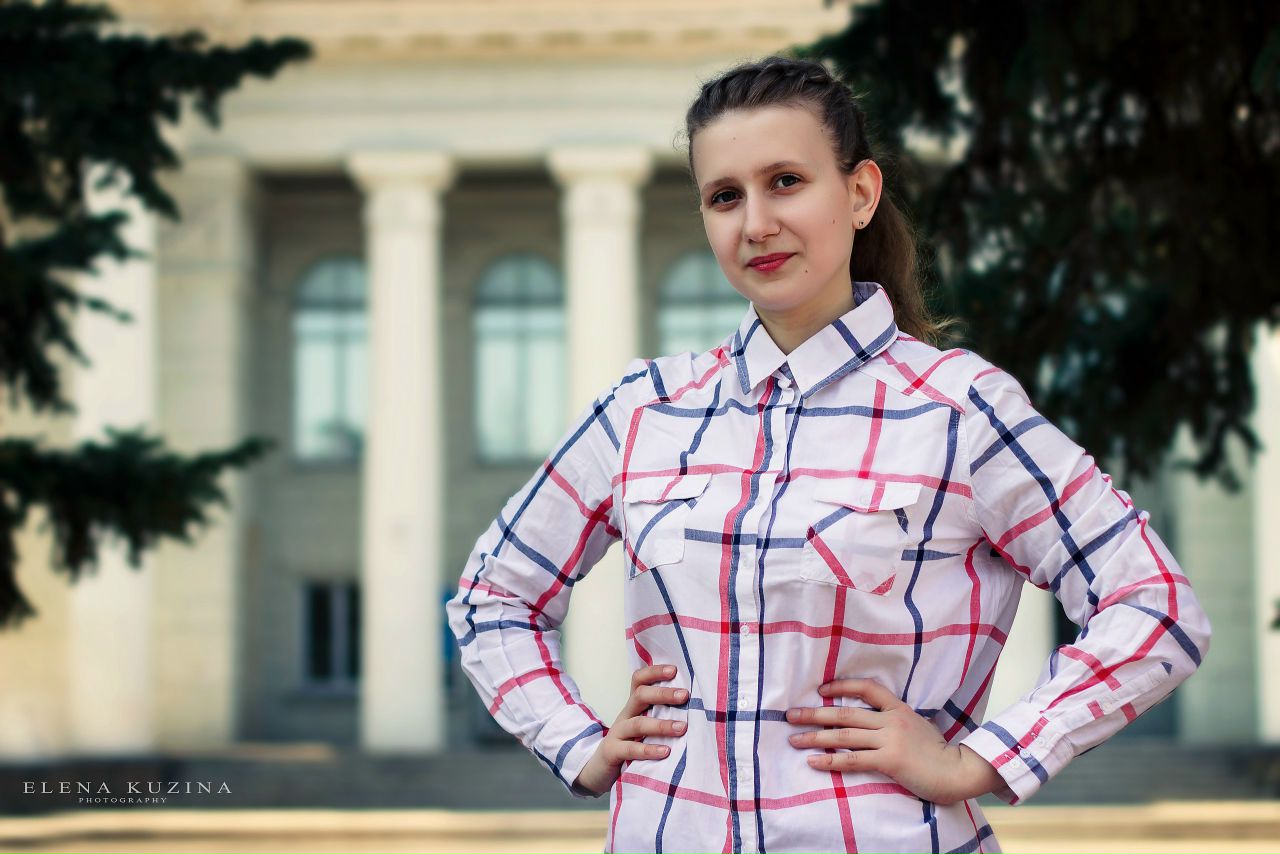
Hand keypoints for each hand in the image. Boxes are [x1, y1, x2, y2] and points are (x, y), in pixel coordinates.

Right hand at [572, 664, 688, 796]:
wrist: (598, 769)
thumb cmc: (630, 745)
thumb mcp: (643, 727)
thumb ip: (661, 716)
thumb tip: (696, 708)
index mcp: (633, 707)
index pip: (639, 680)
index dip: (655, 672)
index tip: (675, 670)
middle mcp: (625, 715)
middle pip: (640, 695)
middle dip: (663, 694)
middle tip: (685, 696)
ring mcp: (617, 734)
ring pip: (638, 724)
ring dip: (661, 725)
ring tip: (682, 728)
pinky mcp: (613, 752)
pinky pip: (631, 749)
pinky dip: (649, 750)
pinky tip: (666, 751)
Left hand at [785, 677, 1003, 805]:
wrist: (959, 770)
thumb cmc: (937, 752)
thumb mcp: (916, 726)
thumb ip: (893, 721)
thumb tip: (867, 722)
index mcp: (898, 708)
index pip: (866, 687)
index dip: (841, 686)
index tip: (820, 689)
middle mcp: (891, 720)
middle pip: (845, 713)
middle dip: (814, 714)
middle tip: (790, 715)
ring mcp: (890, 739)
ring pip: (844, 736)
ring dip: (815, 737)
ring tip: (794, 739)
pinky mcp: (890, 760)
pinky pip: (853, 759)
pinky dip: (830, 761)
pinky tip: (813, 762)